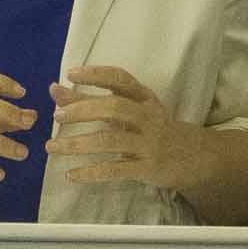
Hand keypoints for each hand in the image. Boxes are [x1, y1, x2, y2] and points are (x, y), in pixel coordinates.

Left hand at [46, 64, 204, 190]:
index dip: (96, 75)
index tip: (70, 73)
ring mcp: (149, 143)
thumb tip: (54, 89)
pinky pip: (115, 170)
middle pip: (114, 108)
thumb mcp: (127, 111)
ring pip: (111, 141)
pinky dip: (91, 173)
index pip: (121, 79)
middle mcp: (148, 117)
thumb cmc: (152, 129)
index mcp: (143, 98)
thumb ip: (89, 100)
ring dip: (78, 143)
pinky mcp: (148, 168)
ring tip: (52, 146)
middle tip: (57, 116)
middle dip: (83, 110)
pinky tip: (70, 175)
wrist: (195, 157)